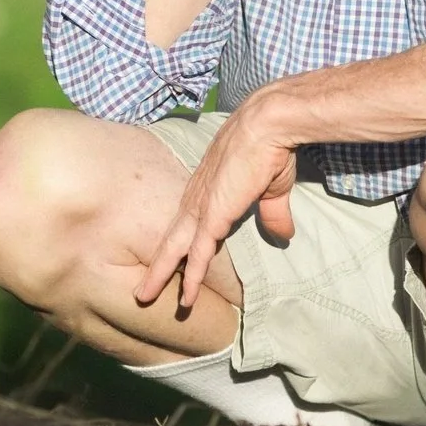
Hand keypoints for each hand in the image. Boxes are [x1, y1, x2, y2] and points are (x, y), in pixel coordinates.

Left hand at [134, 102, 303, 312]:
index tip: (170, 262)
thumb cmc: (268, 150)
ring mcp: (201, 207)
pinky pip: (198, 253)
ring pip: (175, 249)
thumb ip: (273, 214)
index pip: (186, 224)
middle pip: (170, 239)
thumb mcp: (271, 190)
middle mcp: (196, 199)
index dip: (178, 245)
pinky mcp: (212, 214)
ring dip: (161, 275)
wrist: (266, 127)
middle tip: (142, 289)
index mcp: (206, 191)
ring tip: (145, 297)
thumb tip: (283, 234)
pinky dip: (192, 276)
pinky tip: (186, 297)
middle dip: (156, 264)